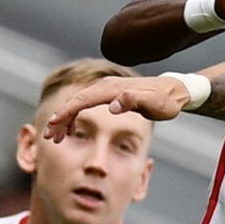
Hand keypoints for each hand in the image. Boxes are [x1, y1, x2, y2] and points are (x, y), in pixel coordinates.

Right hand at [44, 76, 189, 141]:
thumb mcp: (153, 104)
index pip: (82, 99)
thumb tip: (112, 106)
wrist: (175, 91)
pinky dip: (73, 116)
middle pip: (75, 100)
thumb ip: (133, 101)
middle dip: (59, 118)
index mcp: (113, 89)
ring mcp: (106, 89)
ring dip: (63, 119)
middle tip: (49, 137)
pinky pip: (84, 103)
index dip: (66, 112)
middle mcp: (106, 86)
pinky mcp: (108, 94)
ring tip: (55, 137)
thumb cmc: (165, 101)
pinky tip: (70, 130)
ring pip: (77, 102)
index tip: (53, 125)